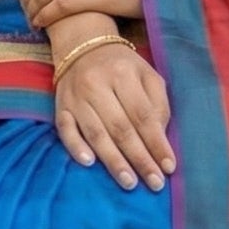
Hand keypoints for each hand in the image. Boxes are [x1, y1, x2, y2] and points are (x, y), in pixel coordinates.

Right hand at [56, 42, 174, 192]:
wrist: (82, 46)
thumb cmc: (122, 66)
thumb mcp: (147, 75)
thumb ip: (158, 104)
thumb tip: (160, 139)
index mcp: (123, 74)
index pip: (143, 115)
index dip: (157, 143)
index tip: (169, 166)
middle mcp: (97, 85)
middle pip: (121, 128)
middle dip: (140, 158)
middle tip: (154, 183)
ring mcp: (76, 97)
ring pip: (96, 133)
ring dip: (113, 161)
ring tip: (130, 182)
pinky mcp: (60, 107)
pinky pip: (65, 130)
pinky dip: (76, 147)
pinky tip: (89, 164)